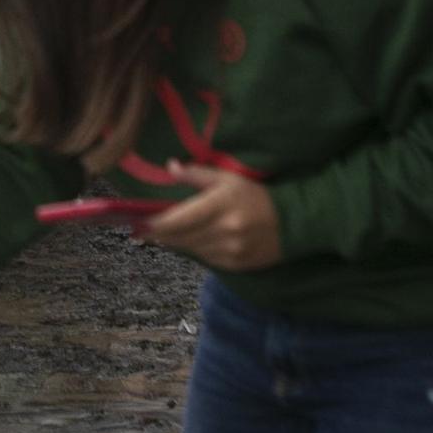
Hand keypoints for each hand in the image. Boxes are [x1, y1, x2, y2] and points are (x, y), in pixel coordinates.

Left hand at [143, 160, 282, 270]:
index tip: (139, 223)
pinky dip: (195, 251)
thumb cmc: (256, 195)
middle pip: (179, 238)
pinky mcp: (235, 265)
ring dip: (176, 243)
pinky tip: (191, 241)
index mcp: (219, 206)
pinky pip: (205, 260)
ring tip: (165, 234)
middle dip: (160, 234)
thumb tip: (171, 167)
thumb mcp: (228, 178)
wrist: (293, 222)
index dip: (154, 224)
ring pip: (190, 250)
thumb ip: (198, 175)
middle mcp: (223, 231)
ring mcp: (230, 251)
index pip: (176, 220)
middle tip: (143, 230)